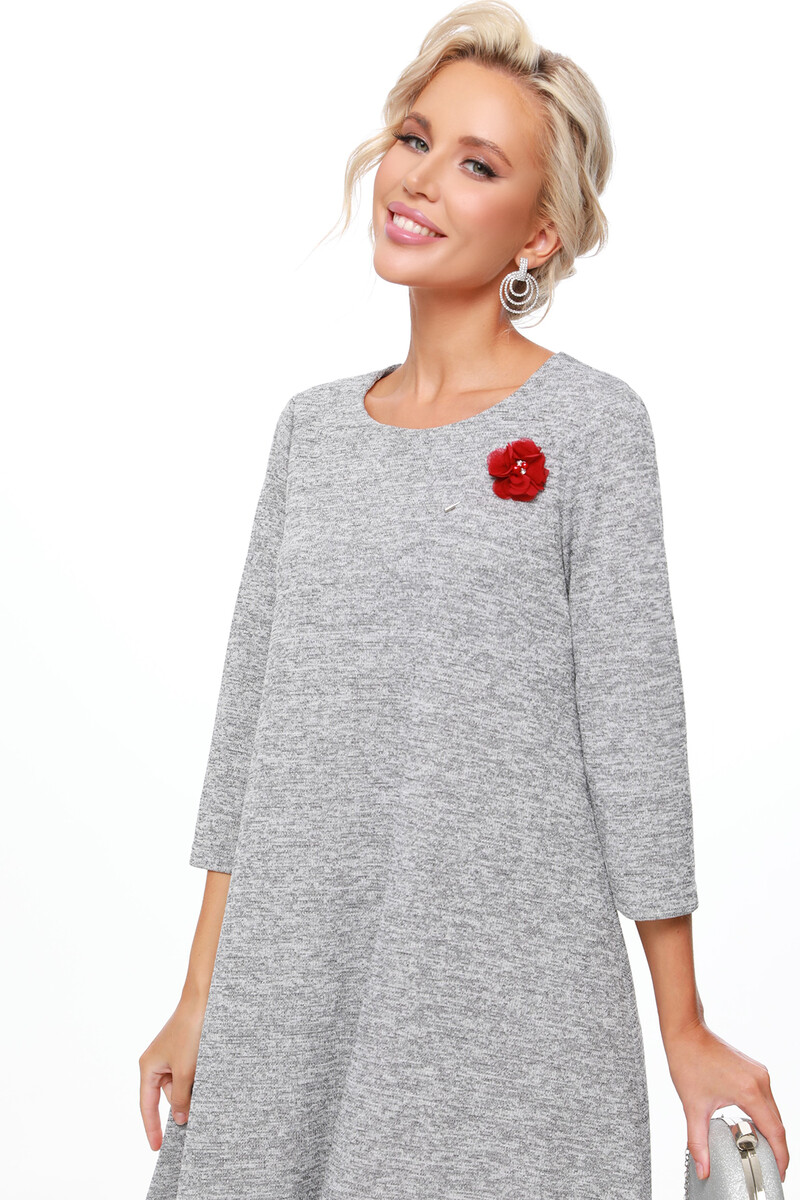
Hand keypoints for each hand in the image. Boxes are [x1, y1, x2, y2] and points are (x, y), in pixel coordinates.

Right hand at [139, 997, 206, 1151]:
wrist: (203, 1001)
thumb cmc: (190, 1032)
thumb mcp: (185, 1071)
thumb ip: (181, 1099)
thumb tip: (181, 1119)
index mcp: (148, 1067)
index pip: (147, 1106)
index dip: (152, 1128)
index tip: (157, 1147)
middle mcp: (156, 1063)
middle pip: (169, 1096)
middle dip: (184, 1098)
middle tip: (197, 1084)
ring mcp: (171, 1057)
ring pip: (182, 1085)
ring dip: (194, 1085)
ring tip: (203, 1067)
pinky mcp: (185, 1052)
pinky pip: (190, 1074)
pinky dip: (198, 1077)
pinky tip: (206, 1067)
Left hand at [664, 1016, 788, 1182]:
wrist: (686, 1032)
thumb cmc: (688, 1061)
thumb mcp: (693, 1107)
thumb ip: (698, 1141)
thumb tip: (702, 1167)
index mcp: (749, 1090)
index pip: (775, 1132)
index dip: (780, 1156)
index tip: (779, 1173)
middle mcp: (760, 1080)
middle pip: (777, 1123)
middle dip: (776, 1148)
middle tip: (770, 1167)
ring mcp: (759, 1073)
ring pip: (773, 1110)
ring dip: (770, 1131)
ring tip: (761, 1149)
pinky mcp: (755, 1070)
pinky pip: (766, 1099)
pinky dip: (764, 1115)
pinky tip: (753, 1125)